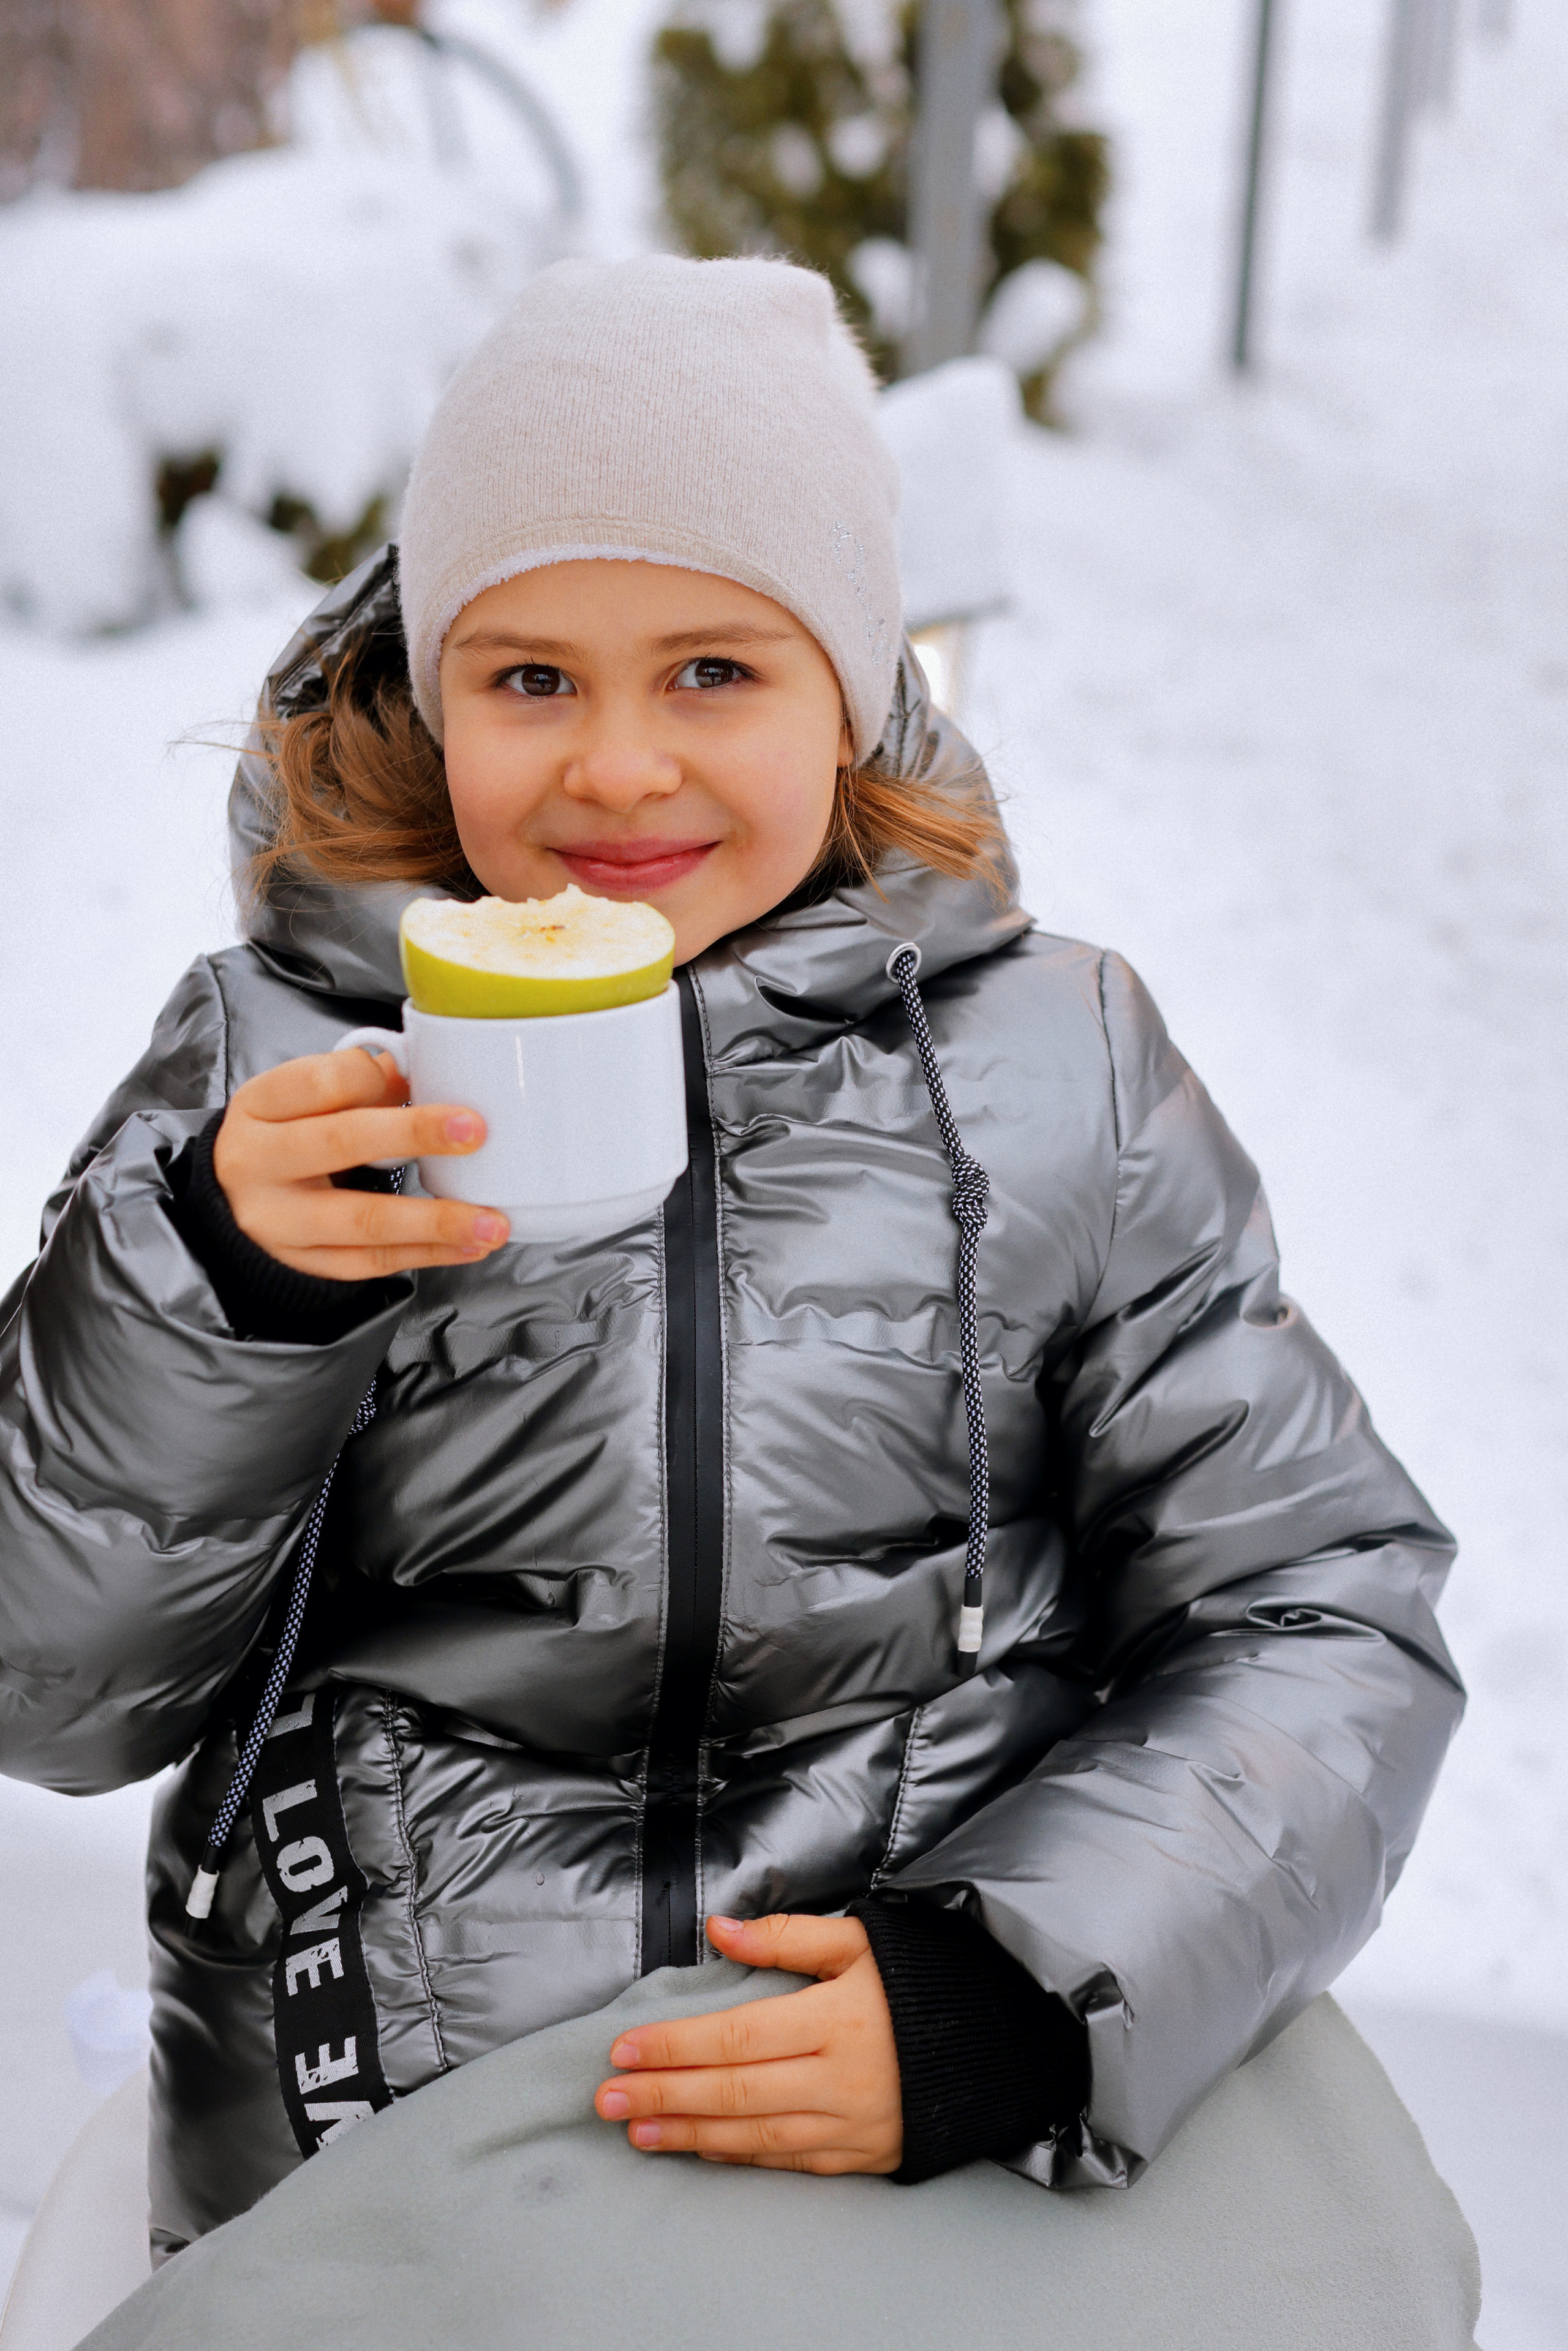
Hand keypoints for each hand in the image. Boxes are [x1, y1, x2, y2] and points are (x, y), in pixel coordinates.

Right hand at [212, 1048, 509, 1279]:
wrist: (232, 1202)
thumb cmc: (282, 1137)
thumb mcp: (300, 1100)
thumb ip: (358, 1084)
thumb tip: (423, 1076)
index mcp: (259, 1107)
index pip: (317, 1081)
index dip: (371, 1077)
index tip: (415, 1077)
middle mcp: (260, 1163)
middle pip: (341, 1142)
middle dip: (414, 1134)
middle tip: (475, 1131)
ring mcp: (279, 1221)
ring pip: (364, 1220)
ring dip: (436, 1221)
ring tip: (492, 1220)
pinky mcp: (304, 1262)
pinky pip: (373, 1261)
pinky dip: (428, 1254)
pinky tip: (469, 1245)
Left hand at [593, 1913, 901, 2174]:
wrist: (999, 2042)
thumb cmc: (923, 1982)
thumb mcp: (861, 1941)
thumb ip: (786, 1936)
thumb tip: (720, 1929)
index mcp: (836, 2019)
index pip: (736, 2035)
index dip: (676, 2045)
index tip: (625, 2049)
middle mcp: (840, 2079)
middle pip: (735, 2091)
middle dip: (664, 2096)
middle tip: (607, 2098)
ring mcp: (852, 2125)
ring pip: (755, 2135)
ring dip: (690, 2135)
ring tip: (638, 2130)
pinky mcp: (863, 2157)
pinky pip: (789, 2160)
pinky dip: (740, 2156)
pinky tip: (702, 2149)